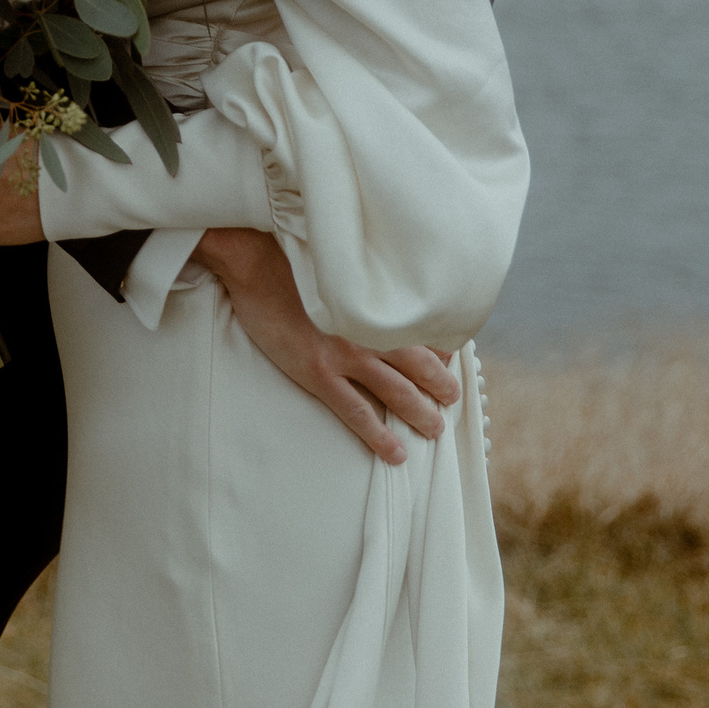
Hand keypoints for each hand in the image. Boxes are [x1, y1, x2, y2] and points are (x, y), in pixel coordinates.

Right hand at [194, 227, 456, 464]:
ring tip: (434, 429)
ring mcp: (347, 352)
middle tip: (453, 401)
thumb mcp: (342, 266)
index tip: (450, 362)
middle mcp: (370, 329)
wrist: (255, 261)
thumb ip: (366, 285)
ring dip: (421, 414)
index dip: (442, 350)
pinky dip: (380, 435)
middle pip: (420, 366)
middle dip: (441, 387)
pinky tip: (395, 452)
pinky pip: (358, 412)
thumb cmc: (294, 256)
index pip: (424, 332)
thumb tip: (383, 299)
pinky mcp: (320, 371)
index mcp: (376, 302)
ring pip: (398, 393)